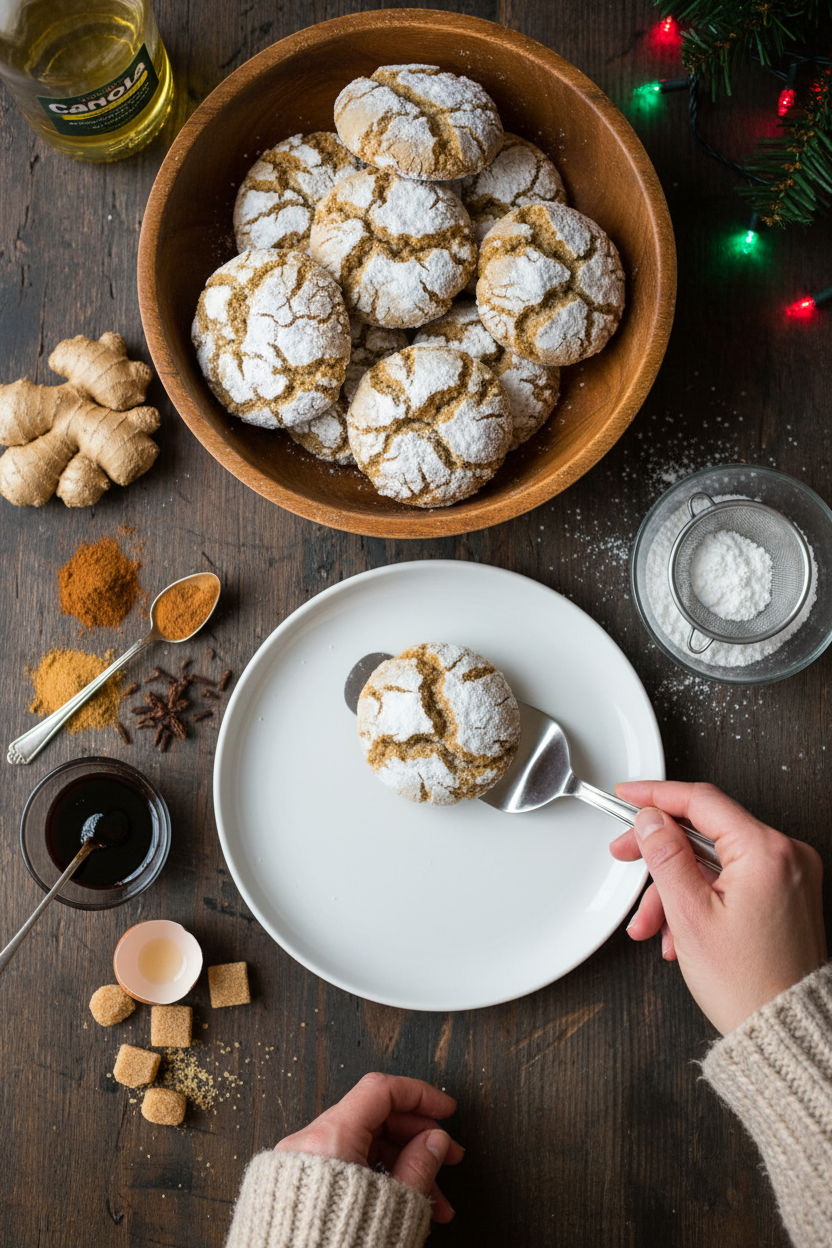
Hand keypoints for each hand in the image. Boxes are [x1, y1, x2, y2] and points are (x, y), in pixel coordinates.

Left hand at [274, 1072, 463, 1221]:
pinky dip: (377, 1175)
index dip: (419, 1095)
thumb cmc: (336, 1247)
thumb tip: (436, 1141)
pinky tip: (404, 1199)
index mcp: (330, 1139)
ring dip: (403, 1163)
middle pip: (374, 1118)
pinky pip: (345, 1163)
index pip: (381, 1091)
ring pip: (363, 1145)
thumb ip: (419, 1165)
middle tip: (447, 1155)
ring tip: (435, 1199)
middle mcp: (309, 1142)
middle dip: (418, 1137)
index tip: (444, 1108)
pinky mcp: (299, 1183)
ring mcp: (301, 1162)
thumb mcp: (394, 1205)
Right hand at [609, 781, 825, 1034]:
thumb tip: (652, 818)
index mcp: (767, 852)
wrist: (785, 1032)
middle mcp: (787, 856)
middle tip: (625, 856)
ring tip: (653, 926)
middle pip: (706, 833)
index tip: (627, 795)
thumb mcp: (690, 915)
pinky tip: (682, 932)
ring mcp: (791, 875)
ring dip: (676, 889)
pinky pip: (734, 881)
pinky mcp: (788, 895)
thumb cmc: (748, 986)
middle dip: (660, 854)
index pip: (702, 801)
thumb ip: (666, 856)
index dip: (656, 795)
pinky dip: (702, 900)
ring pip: (715, 862)